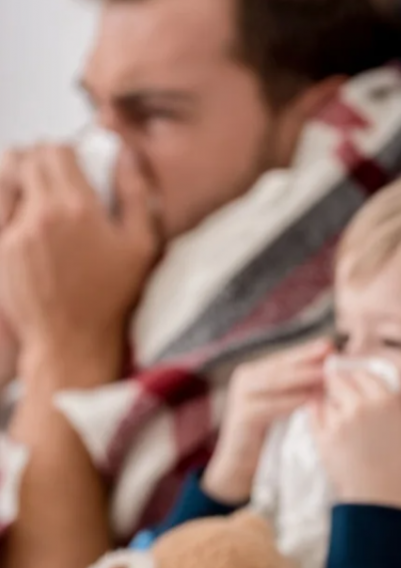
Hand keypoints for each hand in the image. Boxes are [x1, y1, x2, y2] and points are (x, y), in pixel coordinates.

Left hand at [0, 146, 158, 379]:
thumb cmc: (112, 297)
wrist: (72, 340)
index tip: (79, 165)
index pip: (57, 150)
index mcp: (79, 208)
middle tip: (61, 177)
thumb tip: (124, 156)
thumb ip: (136, 194)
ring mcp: (15, 231)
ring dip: (22, 177)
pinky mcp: (0, 248)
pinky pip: (1, 207)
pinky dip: (12, 204)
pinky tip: (29, 219)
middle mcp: (41, 214)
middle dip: (44, 161)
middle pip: (29, 158)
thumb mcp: (143, 245)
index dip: (69, 151)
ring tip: (39, 193)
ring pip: (7, 179)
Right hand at [204, 339, 332, 503]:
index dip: (307, 351)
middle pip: (280, 366)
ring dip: (301, 378)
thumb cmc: (270, 432)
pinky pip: (268, 407)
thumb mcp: (285, 404)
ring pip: (274, 382)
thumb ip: (300, 387)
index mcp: (256, 372)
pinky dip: (289, 402)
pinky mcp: (241, 417)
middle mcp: (246, 379)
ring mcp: (241, 397)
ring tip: (324, 375)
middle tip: (329, 355)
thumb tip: (330, 369)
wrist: (242, 464)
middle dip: (306, 360)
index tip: (330, 345)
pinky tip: (308, 401)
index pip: (285, 357)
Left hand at [311, 367, 400, 508]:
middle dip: (338, 386)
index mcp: (386, 399)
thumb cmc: (399, 465)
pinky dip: (317, 416)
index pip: (363, 373)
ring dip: (329, 404)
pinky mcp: (323, 436)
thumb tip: (361, 386)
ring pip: (325, 398)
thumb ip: (382, 403)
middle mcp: (362, 404)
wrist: (385, 496)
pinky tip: (327, 426)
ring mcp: (340, 420)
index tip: (354, 384)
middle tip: (339, 397)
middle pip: (340, 380)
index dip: (357, 378)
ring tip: (340, 423)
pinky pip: (313, 414)